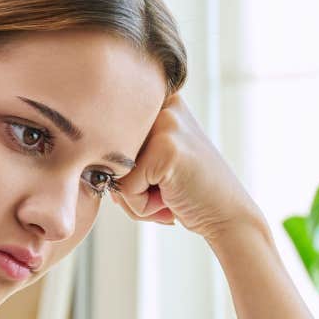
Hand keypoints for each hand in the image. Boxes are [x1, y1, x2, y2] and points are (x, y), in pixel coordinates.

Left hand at [113, 93, 264, 242]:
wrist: (229, 217)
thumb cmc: (185, 194)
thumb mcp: (152, 160)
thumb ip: (120, 151)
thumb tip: (89, 162)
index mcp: (158, 101)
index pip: (107, 137)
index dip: (123, 168)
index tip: (157, 178)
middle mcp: (162, 104)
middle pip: (109, 152)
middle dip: (128, 184)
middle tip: (164, 192)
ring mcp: (166, 123)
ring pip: (114, 170)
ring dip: (134, 197)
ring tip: (169, 195)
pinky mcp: (166, 148)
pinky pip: (126, 188)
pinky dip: (143, 207)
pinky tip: (172, 202)